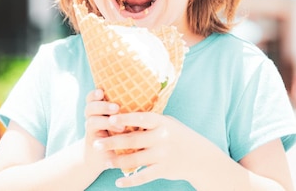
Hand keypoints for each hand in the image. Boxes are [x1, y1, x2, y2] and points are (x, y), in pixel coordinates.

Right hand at [83, 89, 124, 174]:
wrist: (107, 159)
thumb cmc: (125, 133)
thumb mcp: (125, 120)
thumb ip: (129, 109)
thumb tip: (153, 93)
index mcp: (99, 110)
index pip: (92, 98)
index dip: (94, 94)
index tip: (101, 91)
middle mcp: (93, 118)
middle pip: (90, 108)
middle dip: (101, 106)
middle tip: (116, 108)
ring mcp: (92, 132)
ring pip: (91, 122)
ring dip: (105, 122)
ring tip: (121, 128)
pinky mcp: (96, 145)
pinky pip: (97, 140)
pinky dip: (106, 141)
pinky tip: (117, 142)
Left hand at [93, 112, 221, 187]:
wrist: (200, 157)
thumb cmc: (178, 136)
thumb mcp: (168, 123)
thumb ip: (150, 121)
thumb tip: (125, 114)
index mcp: (162, 122)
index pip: (141, 118)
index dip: (124, 118)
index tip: (109, 118)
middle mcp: (162, 138)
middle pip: (132, 140)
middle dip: (112, 142)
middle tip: (95, 144)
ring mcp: (163, 154)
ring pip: (135, 159)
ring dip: (116, 161)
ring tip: (104, 162)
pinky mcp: (164, 170)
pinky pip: (143, 176)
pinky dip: (130, 180)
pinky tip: (118, 181)